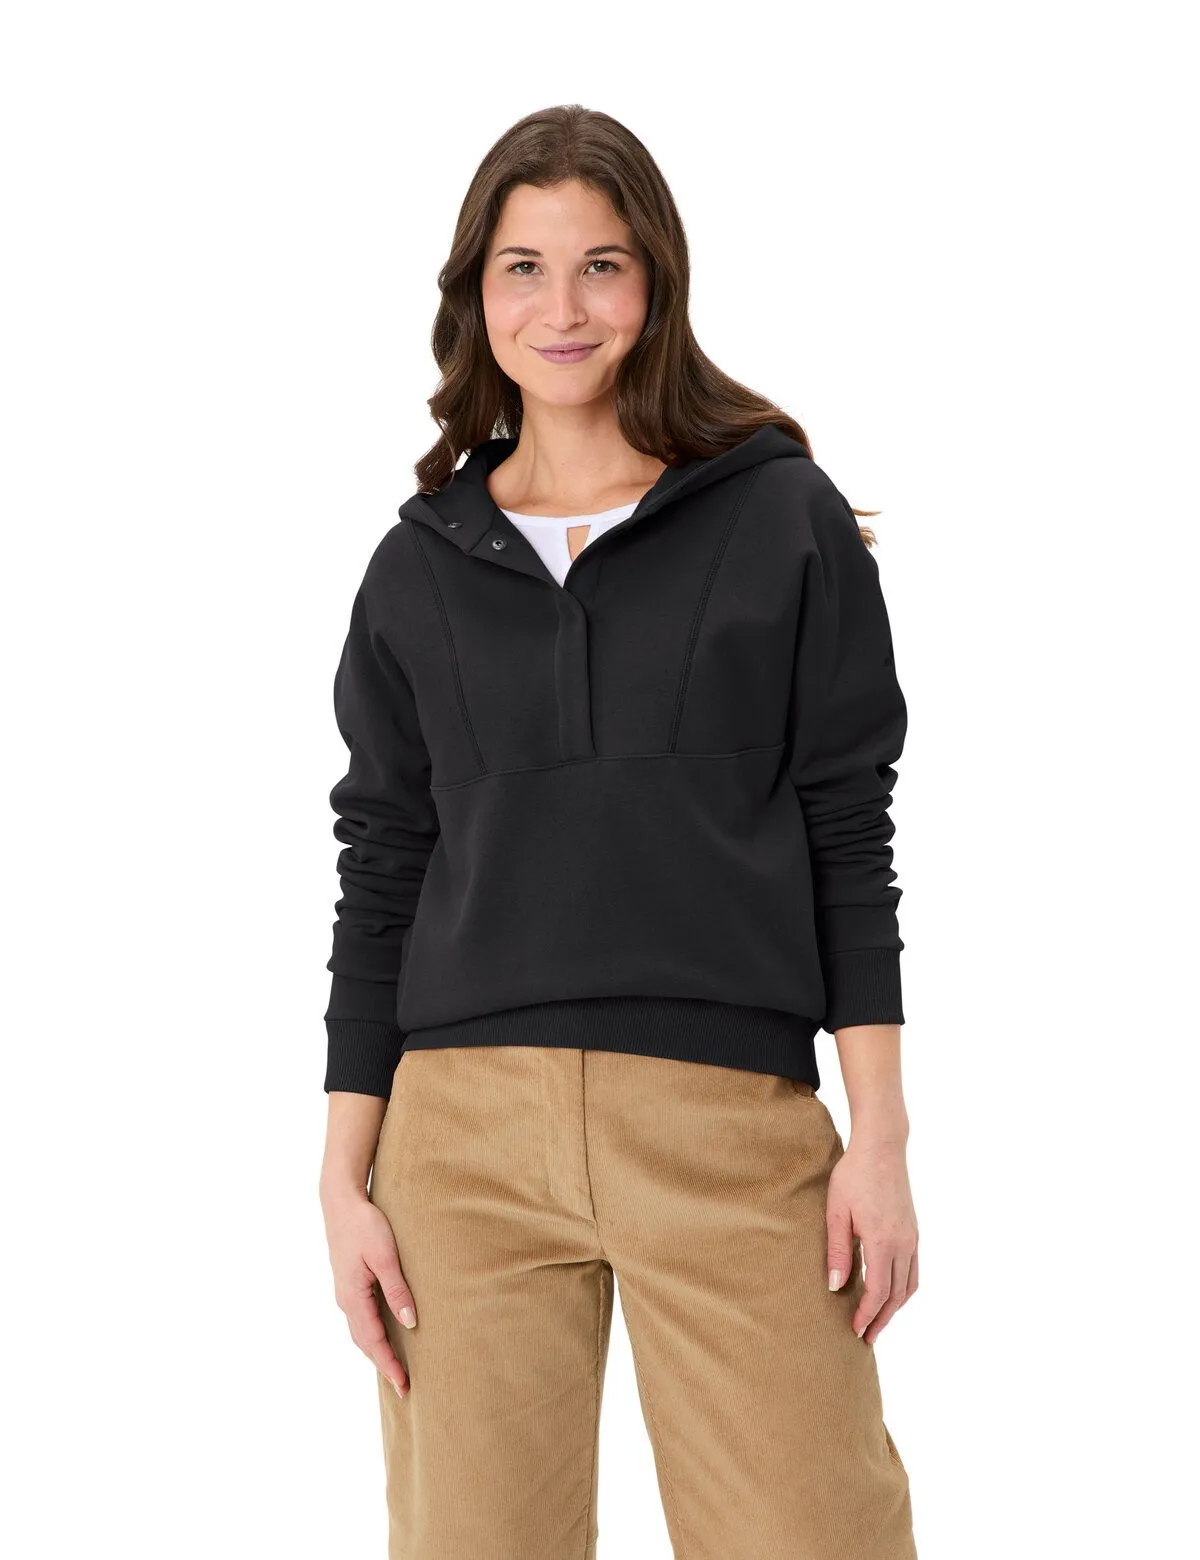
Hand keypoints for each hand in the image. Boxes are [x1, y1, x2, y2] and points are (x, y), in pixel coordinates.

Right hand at [322, 1185, 416, 1397]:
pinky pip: (360, 1318)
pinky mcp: (348, 1283)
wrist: (341, 1201)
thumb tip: (410, 1323)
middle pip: (364, 1342)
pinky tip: (384, 1334)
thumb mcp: (385, 1256)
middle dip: (383, 1364)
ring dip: (376, 1351)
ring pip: (360, 1331)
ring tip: (395, 1367)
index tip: (404, 1385)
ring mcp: (345, 1292)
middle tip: (404, 1386)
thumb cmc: (365, 1225)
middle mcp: (346, 1300)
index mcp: (353, 1297)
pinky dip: (371, 1334)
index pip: (373, 1341)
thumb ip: (397, 1289)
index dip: (389, 1364)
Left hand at [826, 1134, 918, 1344]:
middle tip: (867, 1338)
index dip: (867, 1314)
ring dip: (895, 1307)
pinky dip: (904, 1288)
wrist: (882, 1147)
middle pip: (897, 1294)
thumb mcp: (836, 1212)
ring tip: (879, 1321)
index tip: (855, 1330)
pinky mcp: (914, 1230)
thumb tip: (834, 1287)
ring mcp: (912, 1237)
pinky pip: (914, 1269)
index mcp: (883, 1241)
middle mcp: (904, 1243)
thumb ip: (837, 1251)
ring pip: (910, 1285)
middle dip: (882, 1318)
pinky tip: (892, 1293)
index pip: (879, 1291)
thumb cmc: (853, 1176)